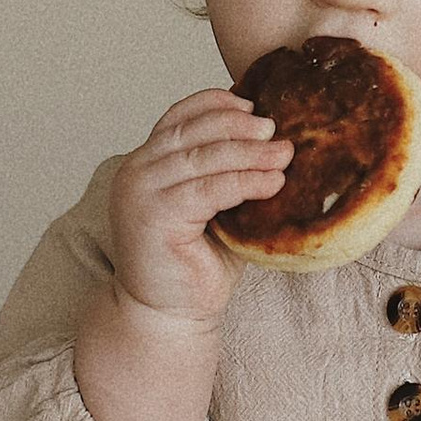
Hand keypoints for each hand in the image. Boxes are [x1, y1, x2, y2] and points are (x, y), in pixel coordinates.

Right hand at [107, 86, 291, 330]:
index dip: (214, 104)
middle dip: (239, 127)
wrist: (167, 316)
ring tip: (285, 154)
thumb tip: (275, 143)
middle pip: (193, 133)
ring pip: (203, 159)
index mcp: (145, 163)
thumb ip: (225, 175)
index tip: (252, 104)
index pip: (178, 117)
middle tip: (276, 130)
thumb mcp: (211, 209)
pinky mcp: (154, 217)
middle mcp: (135, 172)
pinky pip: (209, 190)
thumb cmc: (193, 266)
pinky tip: (273, 183)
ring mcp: (140, 193)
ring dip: (249, 153)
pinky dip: (245, 182)